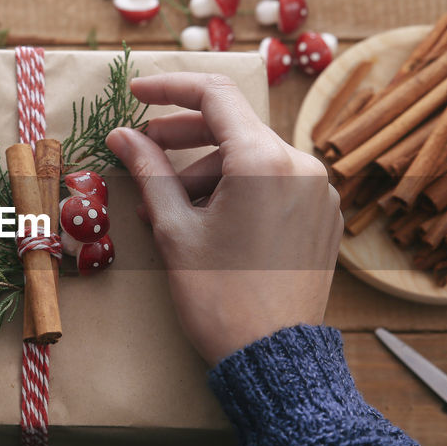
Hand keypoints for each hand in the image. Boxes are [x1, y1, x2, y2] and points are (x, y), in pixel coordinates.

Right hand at [106, 73, 341, 363]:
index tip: (136, 93)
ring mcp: (318, 192)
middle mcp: (301, 165)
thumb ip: (150, 171)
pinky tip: (209, 220)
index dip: (169, 88)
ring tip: (169, 208)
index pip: (214, 95)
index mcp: (264, 160)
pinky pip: (276, 184)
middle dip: (183, 137)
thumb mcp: (174, 229)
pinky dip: (239, 190)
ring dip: (208, 172)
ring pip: (253, 159)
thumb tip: (123, 136)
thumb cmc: (220, 297)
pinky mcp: (323, 218)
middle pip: (234, 127)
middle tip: (142, 151)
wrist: (273, 357)